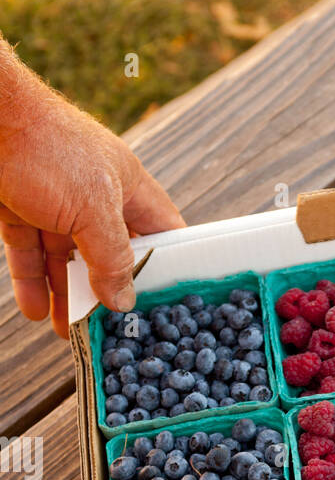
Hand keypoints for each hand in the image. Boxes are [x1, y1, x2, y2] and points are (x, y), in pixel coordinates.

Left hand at [0, 49, 184, 336]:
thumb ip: (112, 259)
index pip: (162, 233)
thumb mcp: (93, 210)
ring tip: (71, 331)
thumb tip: (123, 301)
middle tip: (113, 330)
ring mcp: (56, 203)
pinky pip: (31, 253)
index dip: (169, 266)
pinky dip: (34, 282)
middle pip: (111, 254)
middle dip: (109, 292)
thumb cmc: (46, 147)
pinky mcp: (20, 208)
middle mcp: (96, 196)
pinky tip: (36, 310)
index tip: (168, 304)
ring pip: (67, 260)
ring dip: (68, 295)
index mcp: (128, 188)